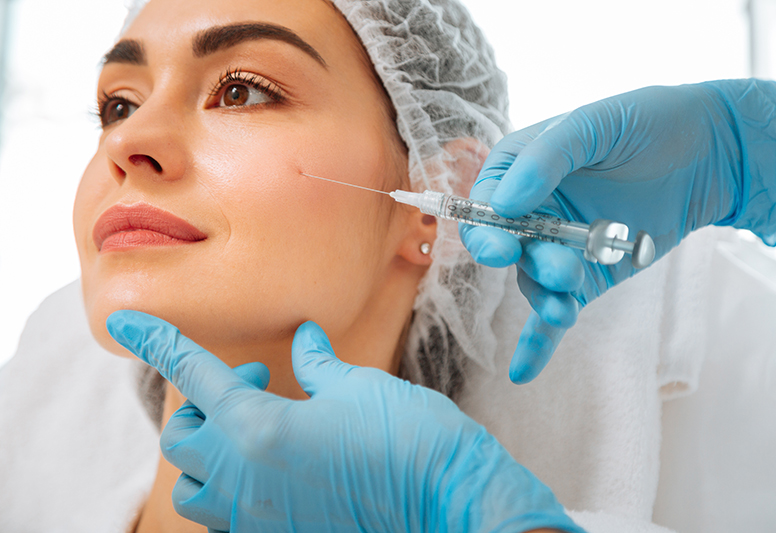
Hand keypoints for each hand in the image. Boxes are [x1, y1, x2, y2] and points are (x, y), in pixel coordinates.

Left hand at [107, 310, 584, 532]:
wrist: (450, 502)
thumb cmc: (409, 440)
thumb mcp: (357, 388)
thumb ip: (317, 364)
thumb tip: (304, 339)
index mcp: (259, 429)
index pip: (192, 373)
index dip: (156, 339)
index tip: (125, 318)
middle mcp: (246, 478)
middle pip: (182, 437)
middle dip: (204, 403)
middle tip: (256, 383)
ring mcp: (260, 516)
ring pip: (195, 487)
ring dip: (209, 451)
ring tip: (255, 430)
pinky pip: (229, 514)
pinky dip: (234, 483)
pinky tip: (276, 462)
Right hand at [461, 79, 775, 382]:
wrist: (710, 150)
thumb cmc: (647, 123)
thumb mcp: (594, 125)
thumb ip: (546, 158)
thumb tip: (505, 203)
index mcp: (522, 169)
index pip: (486, 203)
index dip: (486, 228)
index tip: (502, 246)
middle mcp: (533, 212)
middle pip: (510, 248)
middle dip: (523, 262)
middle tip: (551, 266)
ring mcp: (559, 247)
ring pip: (535, 282)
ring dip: (546, 294)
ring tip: (570, 296)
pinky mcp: (588, 277)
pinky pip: (554, 313)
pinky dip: (539, 342)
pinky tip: (522, 372)